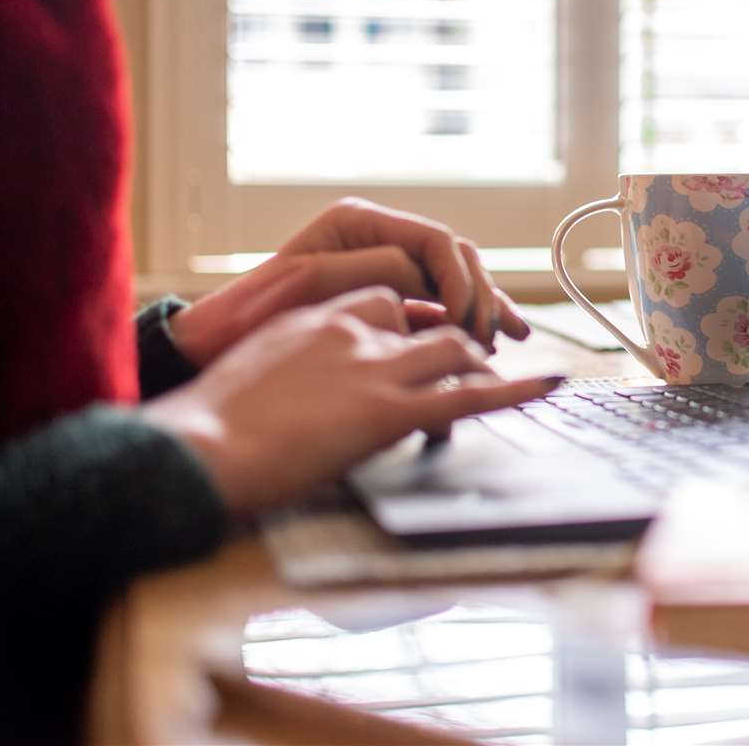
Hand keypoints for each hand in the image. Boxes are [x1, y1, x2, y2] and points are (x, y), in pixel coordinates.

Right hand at [143, 286, 559, 516]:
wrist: (198, 449)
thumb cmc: (209, 428)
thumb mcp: (257, 375)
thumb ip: (293, 368)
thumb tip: (304, 393)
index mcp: (316, 315)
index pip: (388, 299)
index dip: (415, 321)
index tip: (427, 339)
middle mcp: (352, 329)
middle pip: (428, 317)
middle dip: (460, 335)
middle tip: (477, 359)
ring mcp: (374, 367)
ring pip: (455, 348)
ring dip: (481, 361)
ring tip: (500, 381)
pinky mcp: (389, 410)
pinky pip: (470, 394)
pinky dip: (518, 388)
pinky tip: (550, 383)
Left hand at [167, 197, 530, 366]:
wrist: (216, 347)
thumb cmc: (251, 314)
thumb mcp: (310, 283)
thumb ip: (374, 271)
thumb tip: (426, 280)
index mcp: (358, 222)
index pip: (434, 242)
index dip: (459, 279)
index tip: (464, 320)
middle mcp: (376, 239)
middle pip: (454, 258)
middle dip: (480, 295)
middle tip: (490, 337)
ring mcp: (383, 269)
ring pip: (455, 280)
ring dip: (484, 308)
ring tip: (507, 337)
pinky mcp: (387, 301)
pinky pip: (440, 305)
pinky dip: (468, 321)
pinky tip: (491, 339)